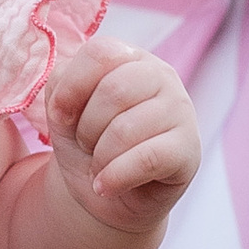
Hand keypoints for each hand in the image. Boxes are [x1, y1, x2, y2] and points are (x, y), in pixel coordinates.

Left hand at [43, 36, 199, 245]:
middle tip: (88, 146)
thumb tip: (65, 101)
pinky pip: (147, 159)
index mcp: (130, 58)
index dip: (71, 88)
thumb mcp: (63, 112)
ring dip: (99, 157)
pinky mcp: (188, 149)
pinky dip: (115, 177)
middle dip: (86, 129)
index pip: (100, 53)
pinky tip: (106, 186)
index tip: (62, 117)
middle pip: (113, 91)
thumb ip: (60, 88)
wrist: (109, 195)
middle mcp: (161, 76)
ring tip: (100, 166)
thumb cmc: (89, 144)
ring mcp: (180, 110)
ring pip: (127, 129)